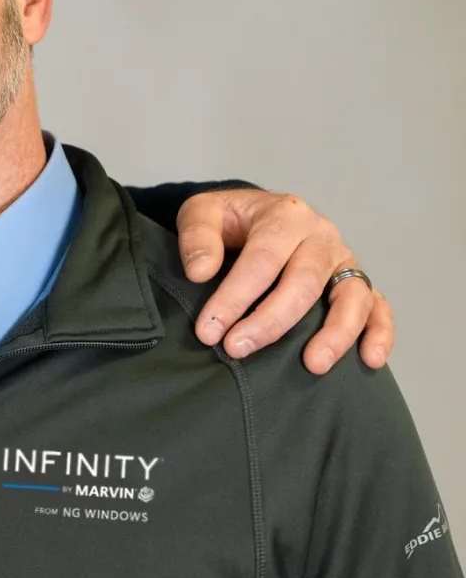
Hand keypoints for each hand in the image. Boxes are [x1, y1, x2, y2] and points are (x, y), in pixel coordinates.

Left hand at [177, 190, 393, 374]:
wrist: (254, 215)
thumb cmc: (229, 220)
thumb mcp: (201, 212)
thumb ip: (196, 236)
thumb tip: (200, 272)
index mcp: (284, 215)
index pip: (262, 260)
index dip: (235, 297)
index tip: (209, 330)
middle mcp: (321, 235)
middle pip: (305, 281)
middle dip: (271, 321)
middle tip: (237, 348)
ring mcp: (343, 259)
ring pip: (351, 296)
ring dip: (336, 333)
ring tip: (312, 365)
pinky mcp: (355, 281)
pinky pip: (378, 306)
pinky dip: (380, 332)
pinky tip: (370, 360)